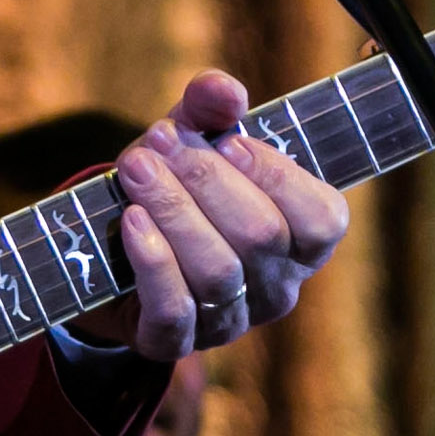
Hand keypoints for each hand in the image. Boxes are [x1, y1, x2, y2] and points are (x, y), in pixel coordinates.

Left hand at [70, 71, 348, 361]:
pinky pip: (175, 312)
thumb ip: (211, 105)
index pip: (321, 219)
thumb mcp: (193, 135)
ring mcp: (229, 321)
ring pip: (217, 272)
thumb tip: (224, 92)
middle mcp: (277, 288)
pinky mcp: (175, 344)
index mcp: (302, 241)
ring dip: (173, 211)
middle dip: (206, 180)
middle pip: (260, 236)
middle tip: (159, 141)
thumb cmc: (177, 184)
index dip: (277, 177)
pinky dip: (153, 262)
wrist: (112, 246)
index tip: (227, 141)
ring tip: (135, 167)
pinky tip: (132, 222)